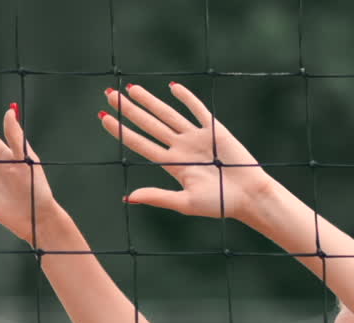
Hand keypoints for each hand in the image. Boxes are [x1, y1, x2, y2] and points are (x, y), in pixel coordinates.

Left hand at [101, 83, 274, 221]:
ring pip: (167, 115)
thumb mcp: (185, 203)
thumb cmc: (219, 204)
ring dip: (150, 101)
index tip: (103, 117)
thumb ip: (157, 197)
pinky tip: (172, 88)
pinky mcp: (214, 130)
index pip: (140, 143)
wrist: (250, 196)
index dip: (120, 130)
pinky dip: (186, 98)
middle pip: (148, 125)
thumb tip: (128, 197)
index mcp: (171, 165)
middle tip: (109, 94)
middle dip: (129, 110)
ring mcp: (196, 138)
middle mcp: (180, 148)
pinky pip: (197, 110)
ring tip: (131, 89)